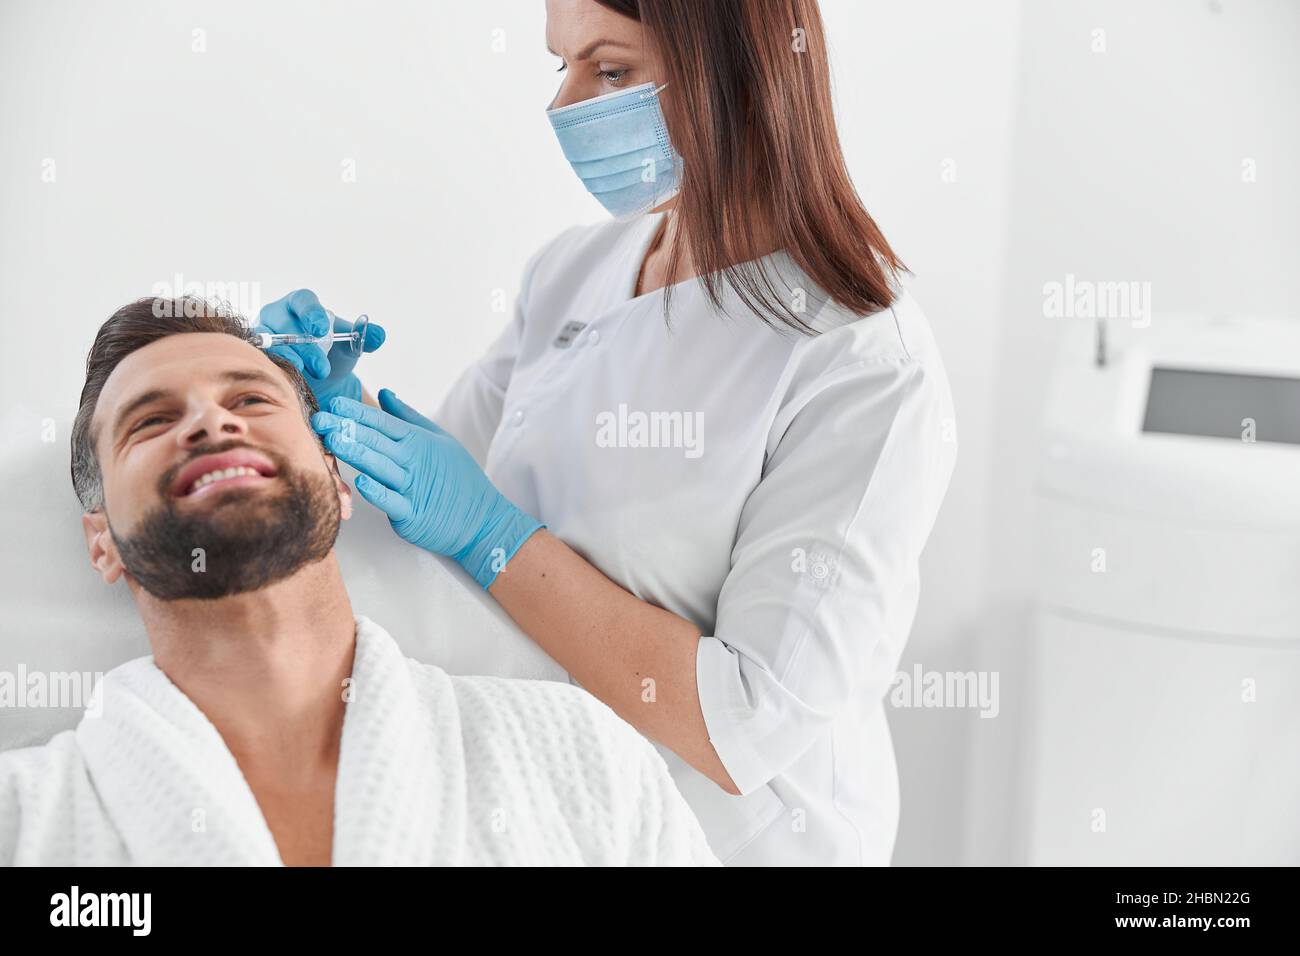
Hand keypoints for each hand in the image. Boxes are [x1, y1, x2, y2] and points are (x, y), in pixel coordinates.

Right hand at [255, 289, 384, 405]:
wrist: (319, 381)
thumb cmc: (332, 353)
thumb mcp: (350, 345)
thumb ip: (365, 338)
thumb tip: (378, 335)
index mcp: (301, 305)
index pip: (303, 300)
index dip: (312, 313)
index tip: (323, 329)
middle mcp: (276, 316)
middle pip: (285, 324)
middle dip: (305, 346)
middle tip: (322, 367)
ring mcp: (262, 336)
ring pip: (270, 344)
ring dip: (289, 359)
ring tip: (304, 373)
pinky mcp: (255, 357)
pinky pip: (260, 361)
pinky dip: (274, 370)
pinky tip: (288, 382)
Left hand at [311, 389, 543, 587]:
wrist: (481, 519)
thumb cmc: (459, 478)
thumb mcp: (439, 439)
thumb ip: (408, 416)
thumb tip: (384, 393)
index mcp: (417, 441)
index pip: (383, 422)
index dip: (357, 412)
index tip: (334, 403)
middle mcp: (413, 461)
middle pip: (375, 441)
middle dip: (346, 429)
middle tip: (319, 419)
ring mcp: (412, 488)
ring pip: (379, 467)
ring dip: (355, 454)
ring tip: (333, 442)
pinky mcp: (411, 514)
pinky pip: (391, 502)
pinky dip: (377, 492)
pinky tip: (360, 482)